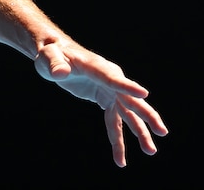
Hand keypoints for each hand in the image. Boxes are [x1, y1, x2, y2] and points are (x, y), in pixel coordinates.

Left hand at [33, 39, 168, 166]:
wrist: (55, 54)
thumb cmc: (51, 53)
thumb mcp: (48, 57)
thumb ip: (55, 64)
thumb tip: (60, 73)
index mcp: (96, 67)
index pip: (112, 78)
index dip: (126, 86)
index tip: (144, 94)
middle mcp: (109, 78)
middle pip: (130, 99)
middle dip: (146, 116)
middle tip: (162, 132)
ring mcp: (110, 90)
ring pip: (128, 114)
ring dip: (139, 133)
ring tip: (150, 152)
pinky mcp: (105, 98)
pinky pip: (115, 120)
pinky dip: (118, 138)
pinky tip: (120, 157)